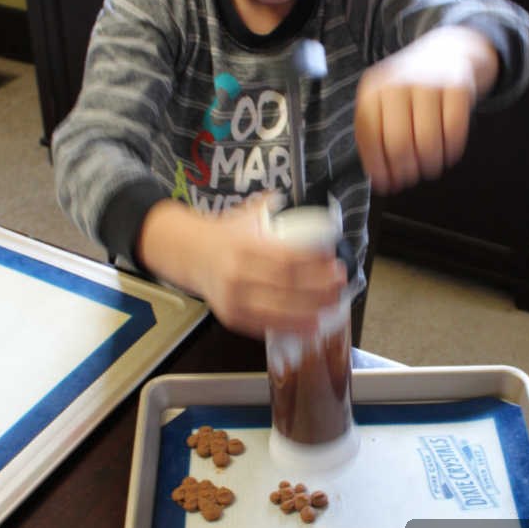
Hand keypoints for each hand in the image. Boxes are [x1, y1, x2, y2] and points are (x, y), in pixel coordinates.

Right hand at [136, 194, 345, 338]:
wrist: (187, 253)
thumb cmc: (224, 234)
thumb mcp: (246, 215)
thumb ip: (273, 207)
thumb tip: (303, 201)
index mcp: (243, 245)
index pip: (284, 257)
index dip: (312, 263)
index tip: (333, 261)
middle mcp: (237, 274)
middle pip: (286, 285)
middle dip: (319, 288)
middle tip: (341, 283)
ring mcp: (233, 298)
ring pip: (278, 309)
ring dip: (311, 310)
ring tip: (334, 305)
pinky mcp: (231, 317)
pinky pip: (265, 325)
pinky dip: (291, 327)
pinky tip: (311, 325)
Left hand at [354, 26, 498, 193]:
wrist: (448, 51)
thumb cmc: (411, 88)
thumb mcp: (384, 101)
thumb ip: (377, 136)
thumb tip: (381, 180)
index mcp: (372, 89)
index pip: (369, 136)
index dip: (378, 166)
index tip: (386, 184)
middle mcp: (397, 84)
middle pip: (397, 142)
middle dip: (405, 170)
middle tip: (411, 179)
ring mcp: (428, 83)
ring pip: (427, 142)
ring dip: (429, 165)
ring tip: (429, 168)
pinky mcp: (457, 87)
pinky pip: (454, 132)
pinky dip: (451, 151)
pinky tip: (447, 154)